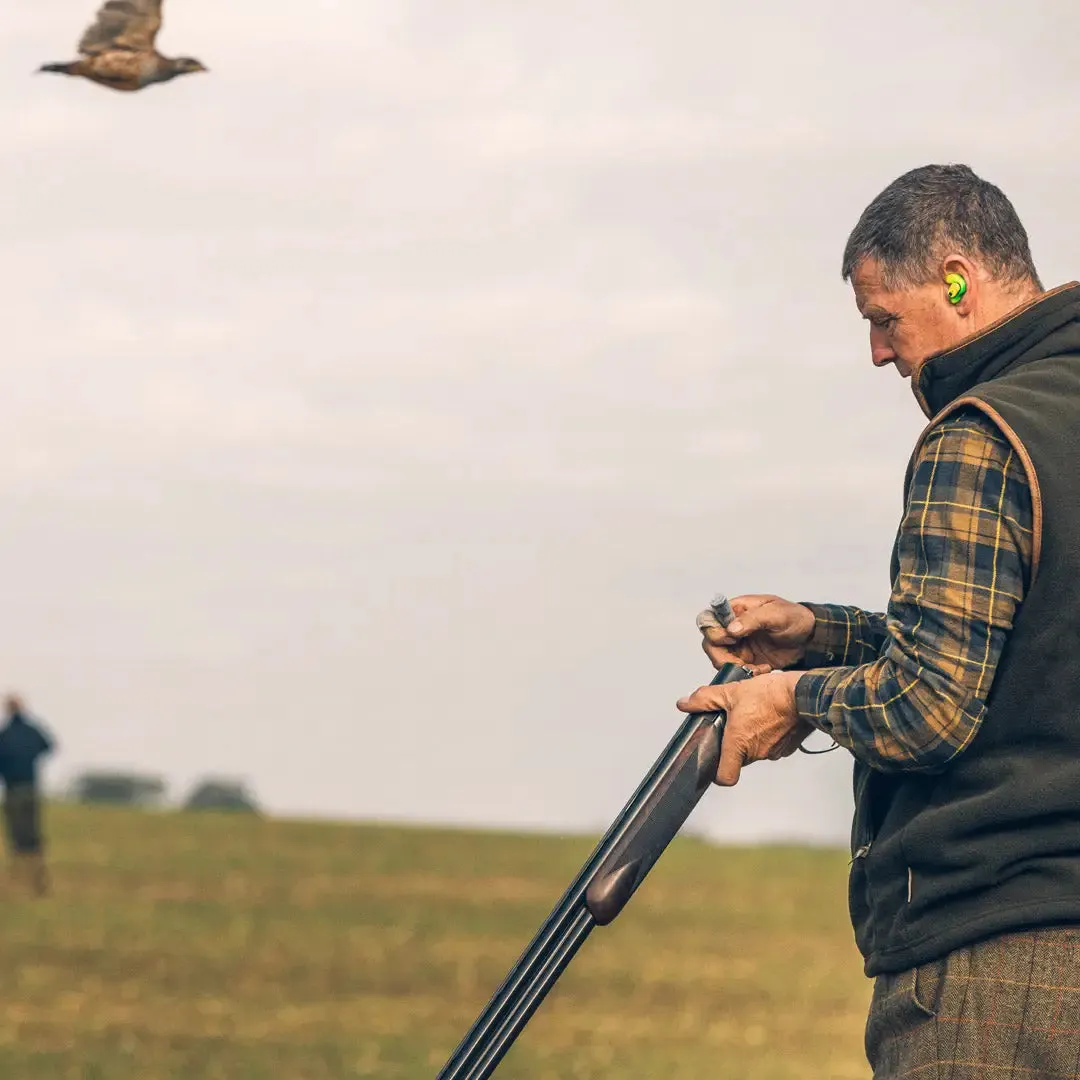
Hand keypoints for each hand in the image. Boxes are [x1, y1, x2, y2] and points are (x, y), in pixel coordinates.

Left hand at [676, 670, 812, 785]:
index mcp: (739, 744)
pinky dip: (770, 735)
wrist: (804, 694)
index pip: (725, 777)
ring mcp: (775, 752)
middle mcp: (757, 753)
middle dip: (735, 744)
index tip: (713, 762)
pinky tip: (769, 717)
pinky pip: (773, 746)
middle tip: (734, 723)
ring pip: (757, 751)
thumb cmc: (771, 695)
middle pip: (740, 759)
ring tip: (754, 715)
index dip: (716, 774)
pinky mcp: (789, 747)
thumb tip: (685, 703)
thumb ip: (705, 699)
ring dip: (753, 738)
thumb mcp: (731, 692)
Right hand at [696, 594, 815, 673]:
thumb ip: (753, 619)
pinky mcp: (746, 660)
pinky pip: (734, 669)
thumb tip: (731, 628)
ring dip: (734, 667)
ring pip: (719, 658)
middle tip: (742, 662)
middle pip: (710, 642)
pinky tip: (763, 670)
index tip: (731, 639)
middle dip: (722, 655)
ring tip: (756, 668)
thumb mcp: (777, 614)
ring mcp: (738, 645)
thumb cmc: (795, 618)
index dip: (714, 632)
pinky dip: (745, 674)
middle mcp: (732, 627)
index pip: (709, 619)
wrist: (810, 639)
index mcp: (736, 610)